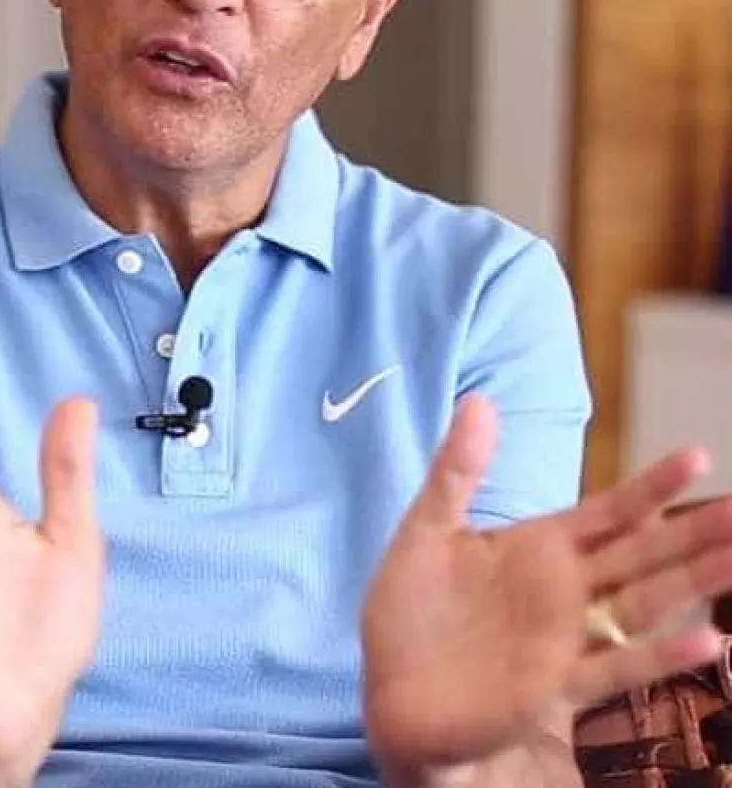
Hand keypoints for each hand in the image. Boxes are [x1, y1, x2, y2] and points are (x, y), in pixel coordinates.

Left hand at [362, 395, 731, 784]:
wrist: (391, 690)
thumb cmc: (409, 610)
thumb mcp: (426, 530)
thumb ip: (457, 470)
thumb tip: (480, 400)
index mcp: (539, 547)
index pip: (609, 511)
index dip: (652, 487)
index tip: (697, 454)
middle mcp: (565, 589)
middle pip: (644, 554)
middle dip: (695, 532)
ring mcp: (567, 636)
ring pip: (644, 604)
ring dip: (693, 583)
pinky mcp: (556, 684)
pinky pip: (615, 667)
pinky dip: (659, 657)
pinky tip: (708, 642)